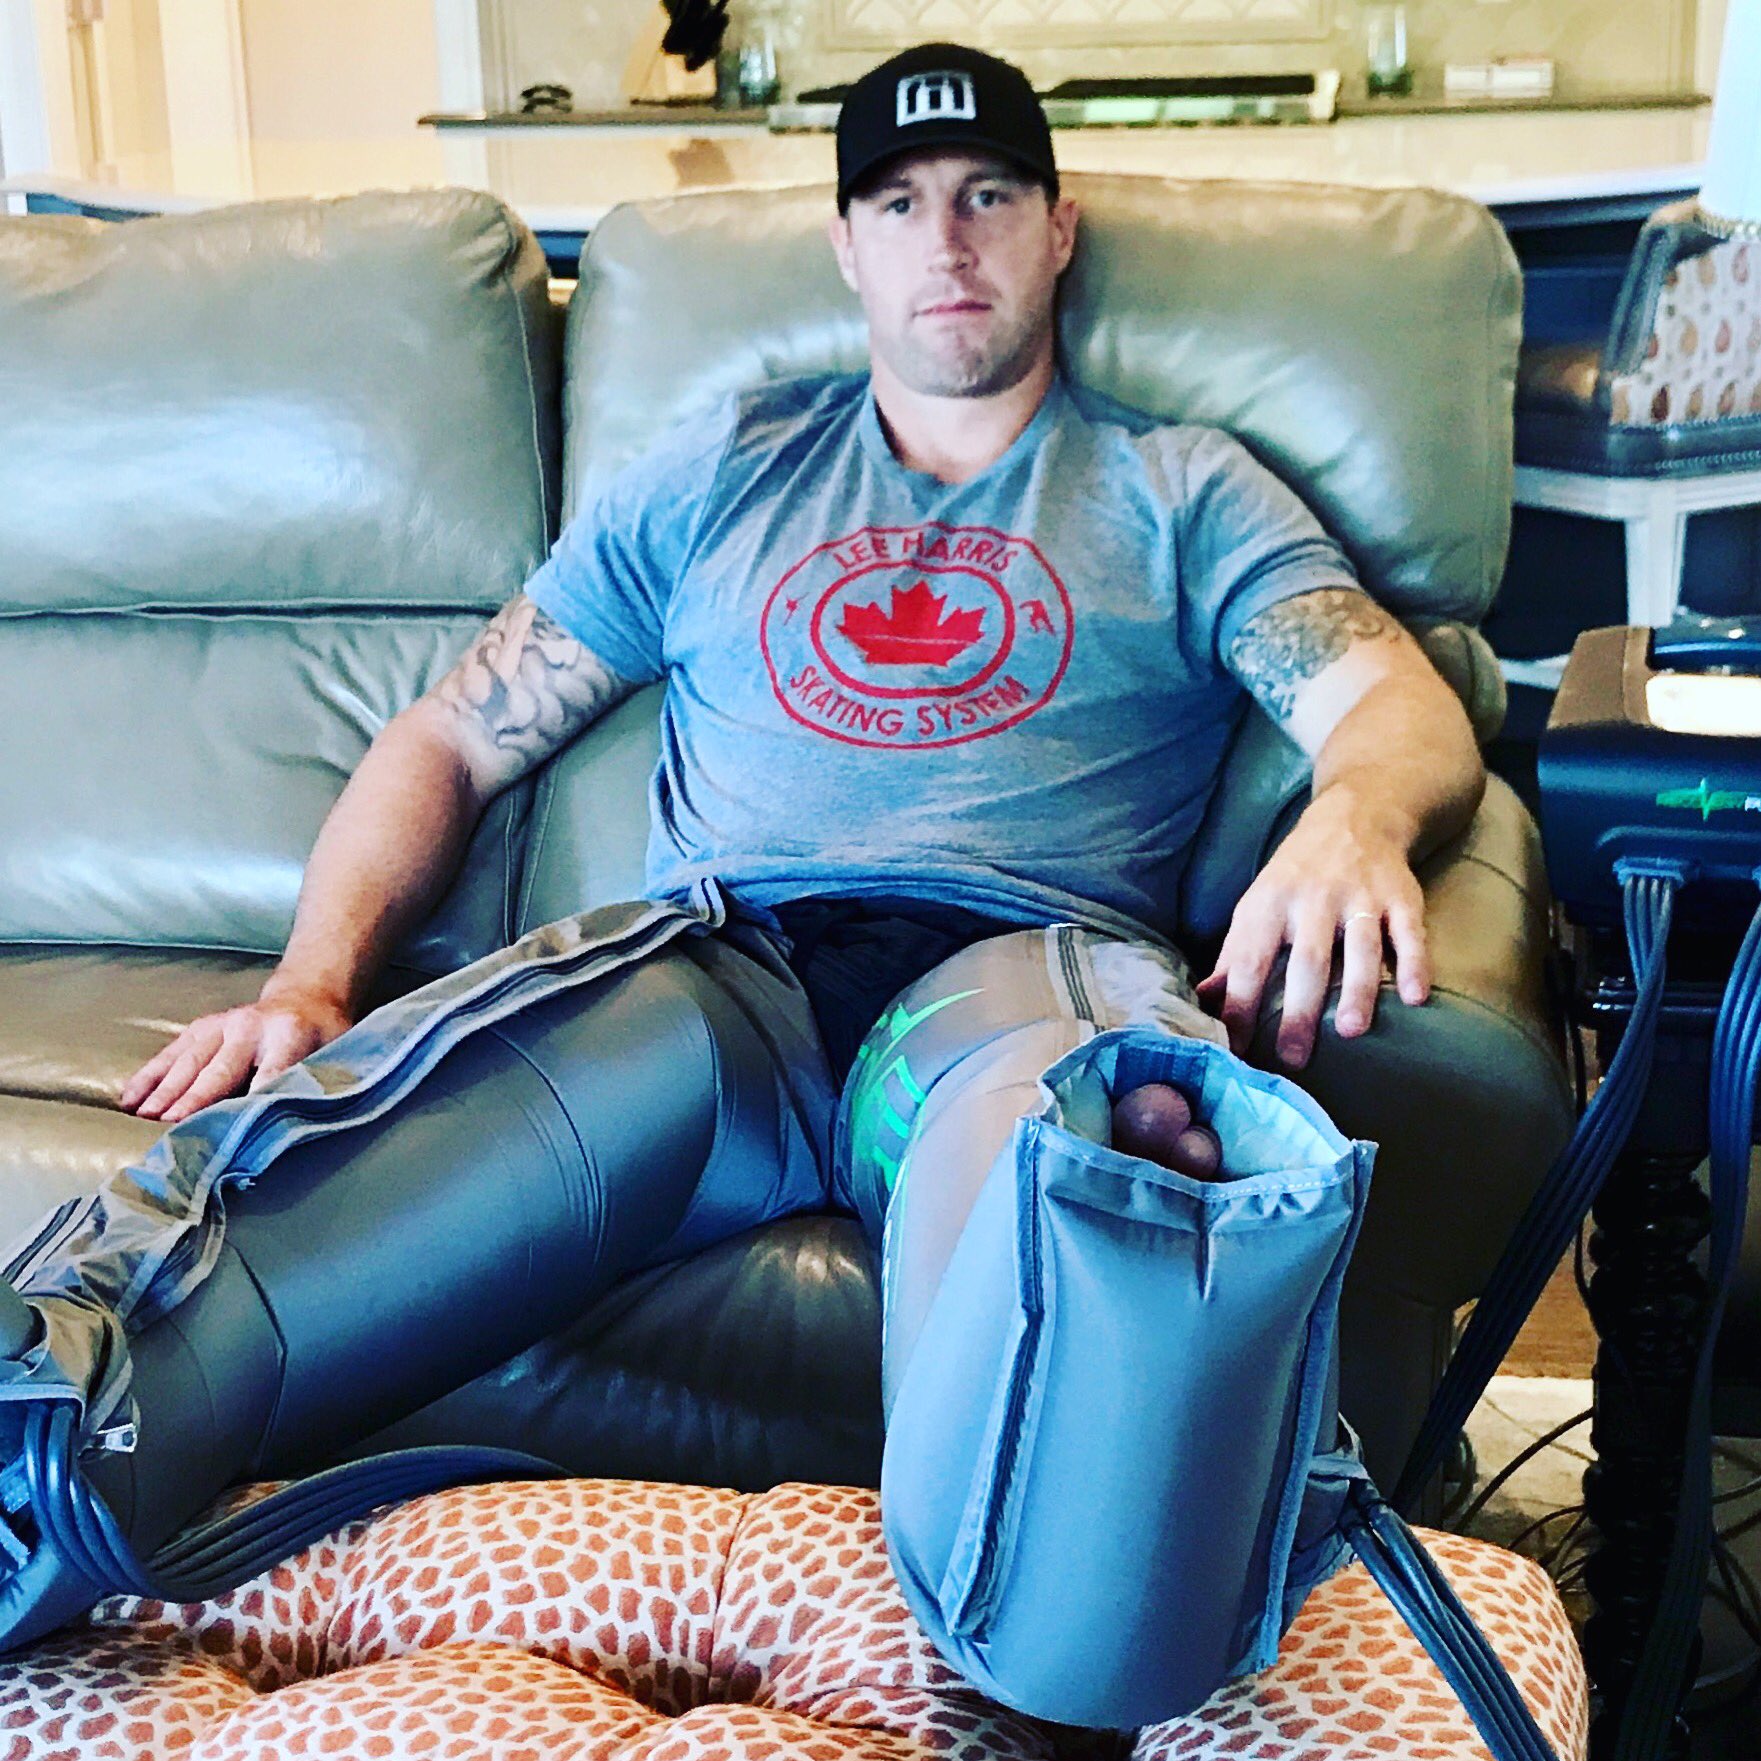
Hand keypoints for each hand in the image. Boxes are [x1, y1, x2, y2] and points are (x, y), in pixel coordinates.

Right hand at [117, 986, 352, 1122]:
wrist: (306, 998)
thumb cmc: (324, 1039)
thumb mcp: (337, 1057)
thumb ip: (318, 1086)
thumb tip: (300, 1131)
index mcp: (290, 1036)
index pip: (271, 1073)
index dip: (251, 1099)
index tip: (234, 1129)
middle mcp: (251, 1028)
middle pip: (219, 1070)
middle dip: (194, 1100)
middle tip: (168, 1127)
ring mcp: (222, 1026)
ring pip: (189, 1062)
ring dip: (164, 1092)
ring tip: (140, 1120)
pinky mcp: (202, 1028)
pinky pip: (171, 1054)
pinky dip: (149, 1076)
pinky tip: (128, 1100)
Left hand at [1196, 790, 1430, 1068]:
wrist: (1355, 815)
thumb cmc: (1296, 877)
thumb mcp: (1258, 904)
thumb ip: (1236, 955)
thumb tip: (1205, 1000)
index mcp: (1270, 905)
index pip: (1250, 961)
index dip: (1240, 1005)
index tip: (1235, 1048)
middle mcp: (1314, 900)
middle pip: (1306, 959)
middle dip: (1298, 1009)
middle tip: (1294, 1056)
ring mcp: (1361, 897)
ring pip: (1360, 946)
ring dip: (1356, 989)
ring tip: (1350, 1031)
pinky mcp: (1401, 897)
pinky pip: (1409, 931)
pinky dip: (1414, 963)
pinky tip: (1415, 997)